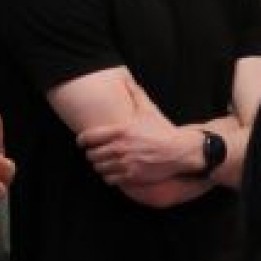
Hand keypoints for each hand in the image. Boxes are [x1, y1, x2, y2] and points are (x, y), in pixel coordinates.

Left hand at [77, 76, 207, 194]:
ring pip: (99, 168)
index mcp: (120, 130)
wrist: (179, 151)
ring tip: (105, 164)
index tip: (82, 143)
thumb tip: (127, 80)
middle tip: (97, 154)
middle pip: (91, 155)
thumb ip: (135, 95)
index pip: (88, 137)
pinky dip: (110, 178)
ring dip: (101, 166)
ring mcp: (125, 163)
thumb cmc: (162, 130)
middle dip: (93, 155)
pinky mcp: (131, 176)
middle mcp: (120, 147)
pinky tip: (115, 173)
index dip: (81, 141)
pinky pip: (110, 180)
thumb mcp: (148, 110)